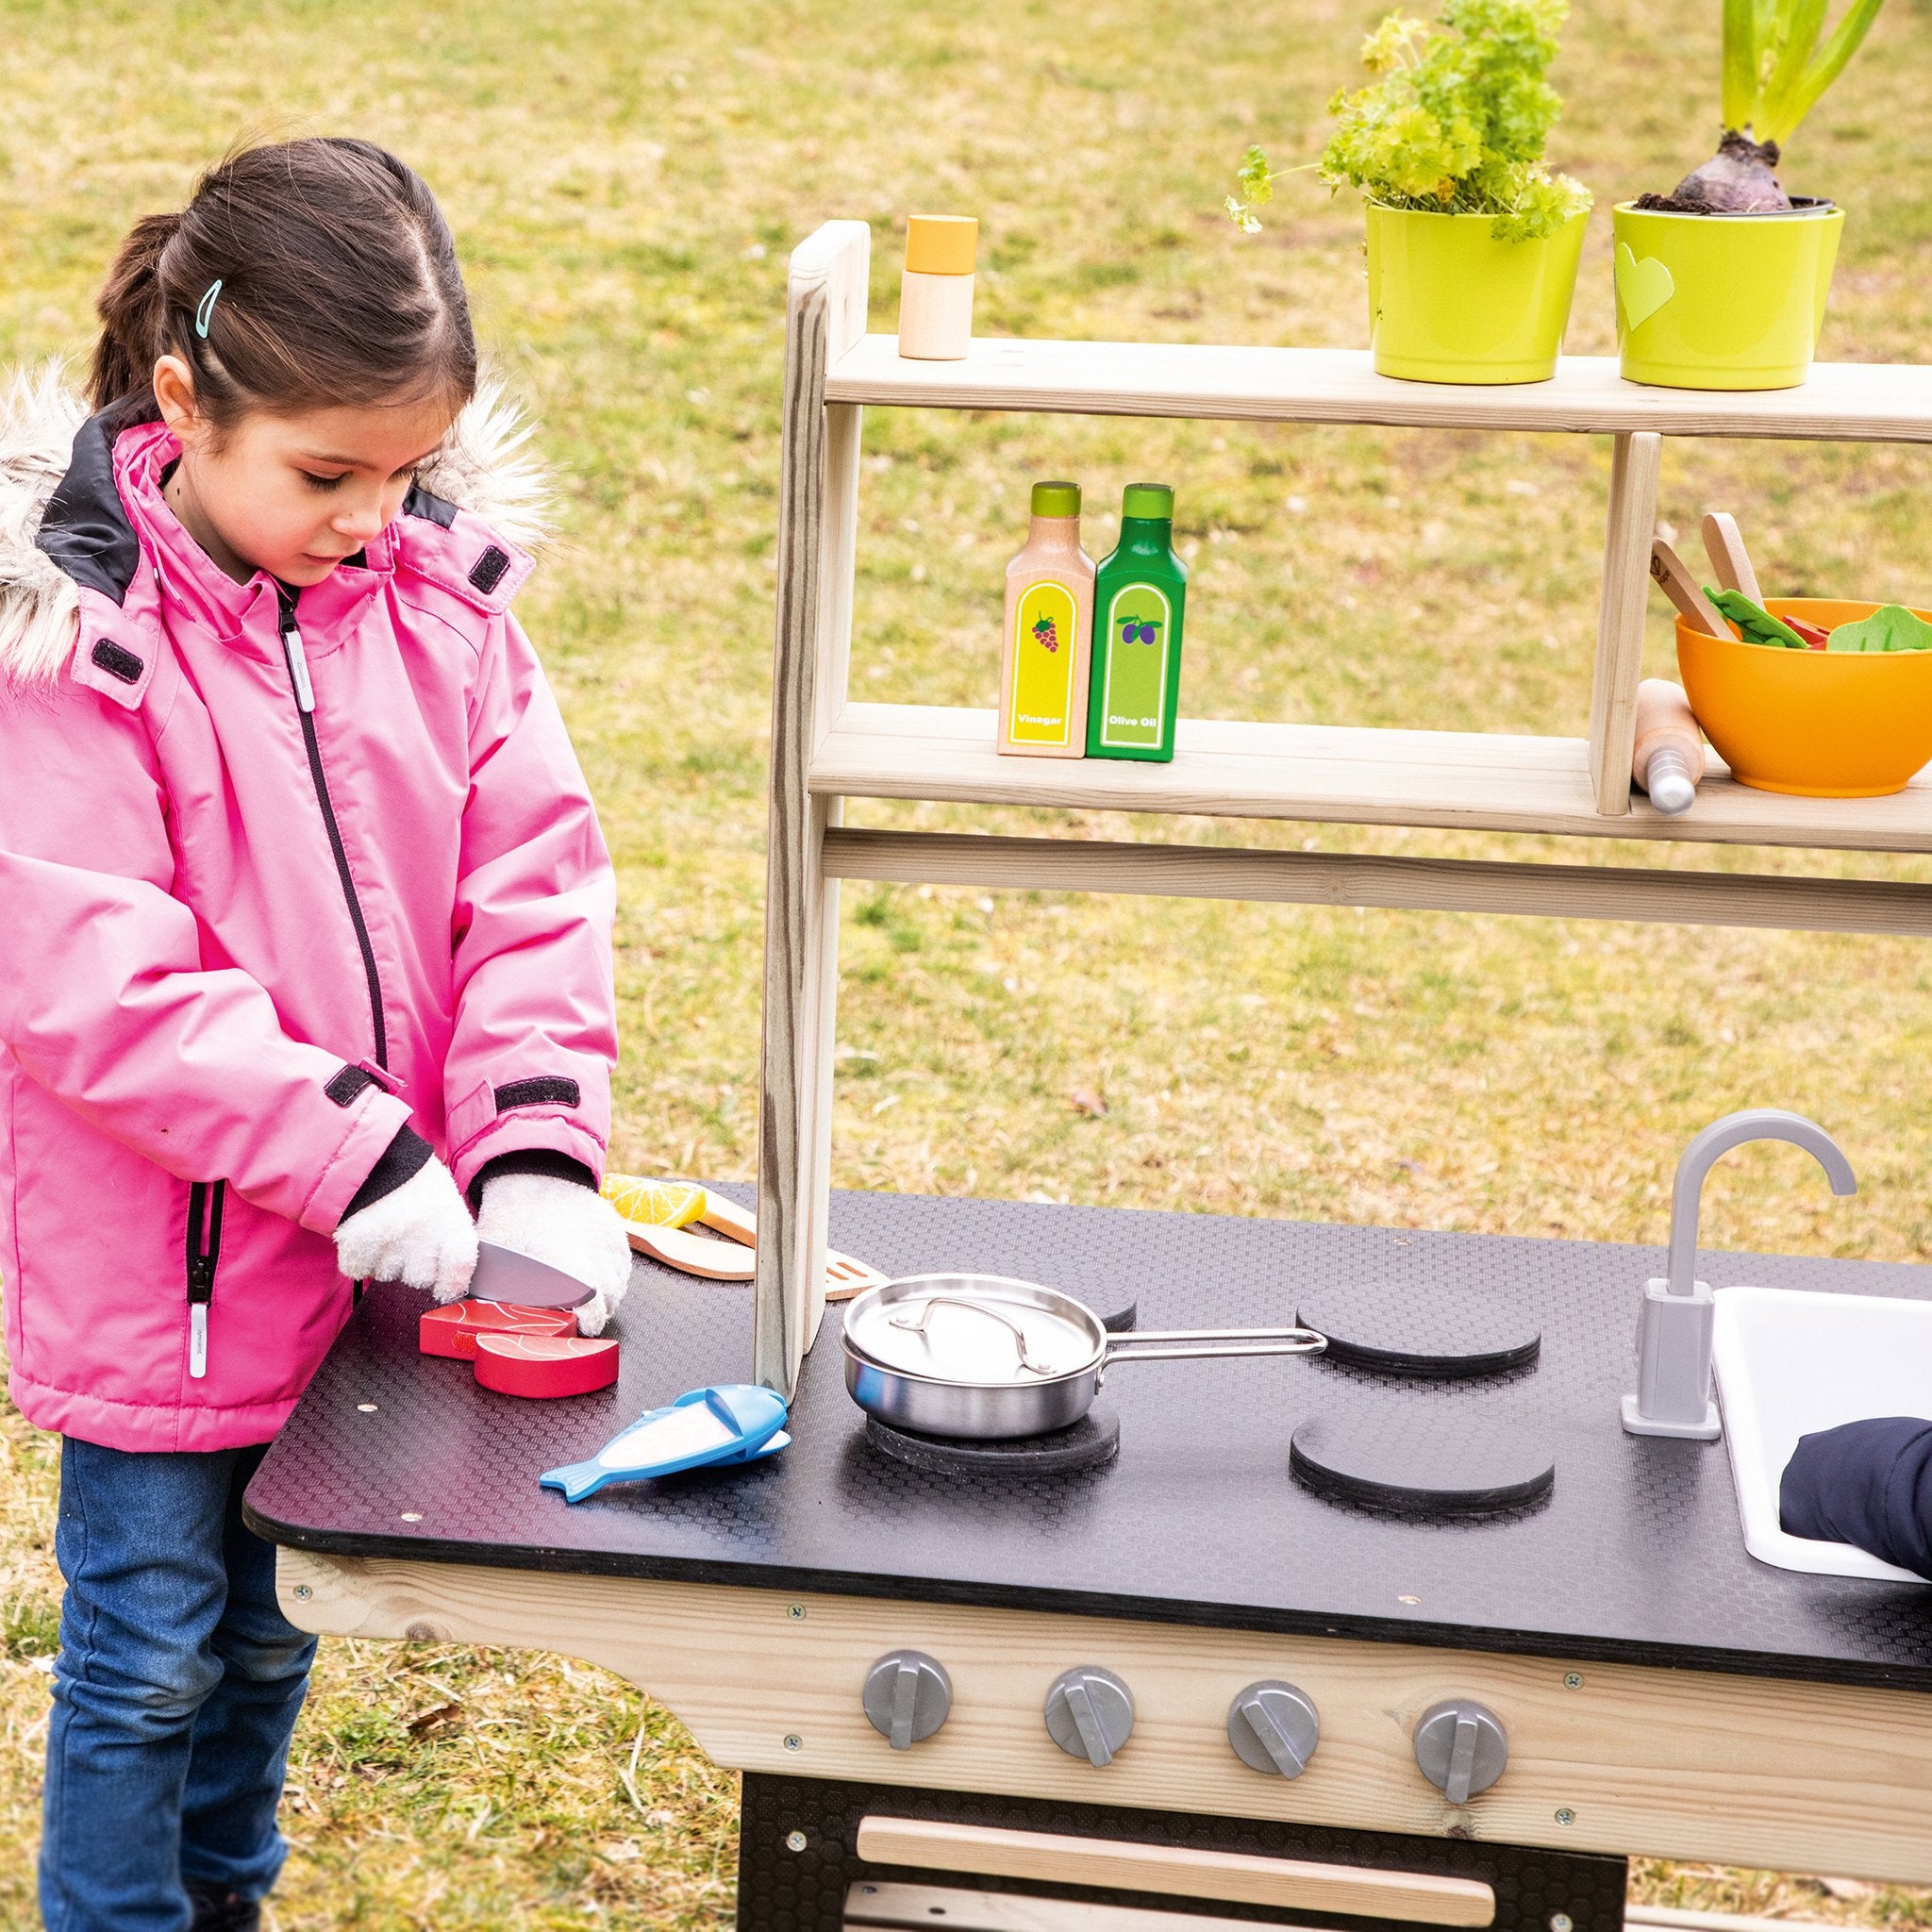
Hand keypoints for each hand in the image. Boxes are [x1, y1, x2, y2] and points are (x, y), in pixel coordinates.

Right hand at [333, 1156, 477, 1302]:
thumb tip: (454, 1272)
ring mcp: (389, 1241)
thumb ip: (451, 1234)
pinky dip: (358, 1259)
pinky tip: (365, 1238)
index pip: (459, 1267)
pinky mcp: (357, 1242)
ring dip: (384, 1261)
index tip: (445, 1287)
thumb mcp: (446, 1200)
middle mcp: (422, 1235)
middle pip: (419, 1279)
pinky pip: (358, 1270)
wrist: (374, 1156)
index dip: (452, 1282)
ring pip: (386, 1275)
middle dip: (413, 1268)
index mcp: (450, 1222)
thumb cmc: (415, 1180)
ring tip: (385, 1233)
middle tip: (408, 1244)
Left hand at [476, 1172, 632, 1334]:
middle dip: (600, 1312)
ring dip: (610, 1296)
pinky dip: (618, 1275)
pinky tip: (604, 1281)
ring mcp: (608, 1239)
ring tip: (594, 1303)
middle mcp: (594, 1250)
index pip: (592, 1301)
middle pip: (611, 1295)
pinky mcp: (615, 1230)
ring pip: (621, 1280)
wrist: (534, 1170)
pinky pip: (625, 1262)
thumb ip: (485, 1280)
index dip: (590, 1318)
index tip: (583, 1325)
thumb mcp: (491, 1246)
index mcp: (565, 1258)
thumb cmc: (512, 1212)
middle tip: (583, 1320)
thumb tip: (466, 1304)